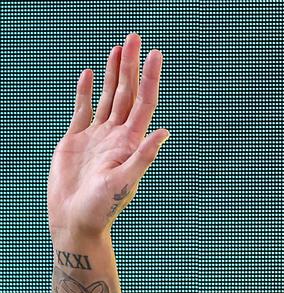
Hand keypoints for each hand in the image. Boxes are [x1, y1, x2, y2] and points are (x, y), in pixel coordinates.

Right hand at [47, 33, 168, 238]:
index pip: (144, 103)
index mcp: (130, 143)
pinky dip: (88, 92)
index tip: (155, 54)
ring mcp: (98, 137)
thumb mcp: (124, 182)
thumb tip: (164, 132)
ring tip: (120, 49)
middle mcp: (117, 136)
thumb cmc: (101, 208)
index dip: (150, 78)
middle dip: (132, 66)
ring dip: (115, 74)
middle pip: (127, 93)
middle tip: (135, 37)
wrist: (75, 221)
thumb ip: (143, 156)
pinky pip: (84, 110)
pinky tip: (93, 75)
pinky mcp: (77, 141)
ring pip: (108, 98)